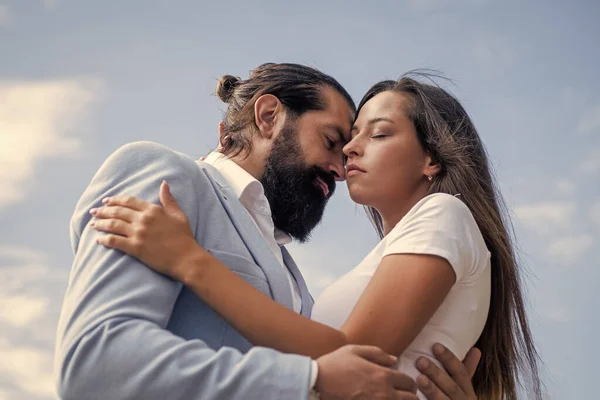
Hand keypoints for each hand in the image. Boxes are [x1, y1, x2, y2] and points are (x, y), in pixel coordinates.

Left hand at [90, 181, 205, 279]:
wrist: (186, 258)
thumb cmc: (184, 237)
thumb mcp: (179, 215)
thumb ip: (168, 199)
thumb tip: (164, 183)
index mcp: (153, 210)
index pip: (129, 201)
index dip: (115, 200)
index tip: (106, 201)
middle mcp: (143, 219)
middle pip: (117, 212)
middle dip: (103, 211)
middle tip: (94, 212)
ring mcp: (138, 233)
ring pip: (113, 225)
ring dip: (100, 224)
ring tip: (92, 224)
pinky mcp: (135, 248)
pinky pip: (114, 241)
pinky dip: (104, 239)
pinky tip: (99, 240)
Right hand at [316, 345, 417, 399]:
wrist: (317, 382)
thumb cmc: (335, 365)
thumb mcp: (355, 350)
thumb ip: (378, 353)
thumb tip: (394, 359)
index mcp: (383, 376)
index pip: (410, 382)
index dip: (410, 383)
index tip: (404, 384)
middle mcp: (384, 393)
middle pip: (411, 399)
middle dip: (409, 396)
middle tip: (402, 394)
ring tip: (393, 398)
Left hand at [416, 344, 480, 399]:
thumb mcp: (465, 390)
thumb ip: (467, 370)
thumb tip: (476, 349)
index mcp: (468, 392)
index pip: (461, 373)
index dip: (449, 359)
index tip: (435, 345)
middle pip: (451, 387)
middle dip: (437, 373)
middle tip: (420, 360)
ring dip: (432, 390)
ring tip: (418, 379)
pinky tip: (415, 399)